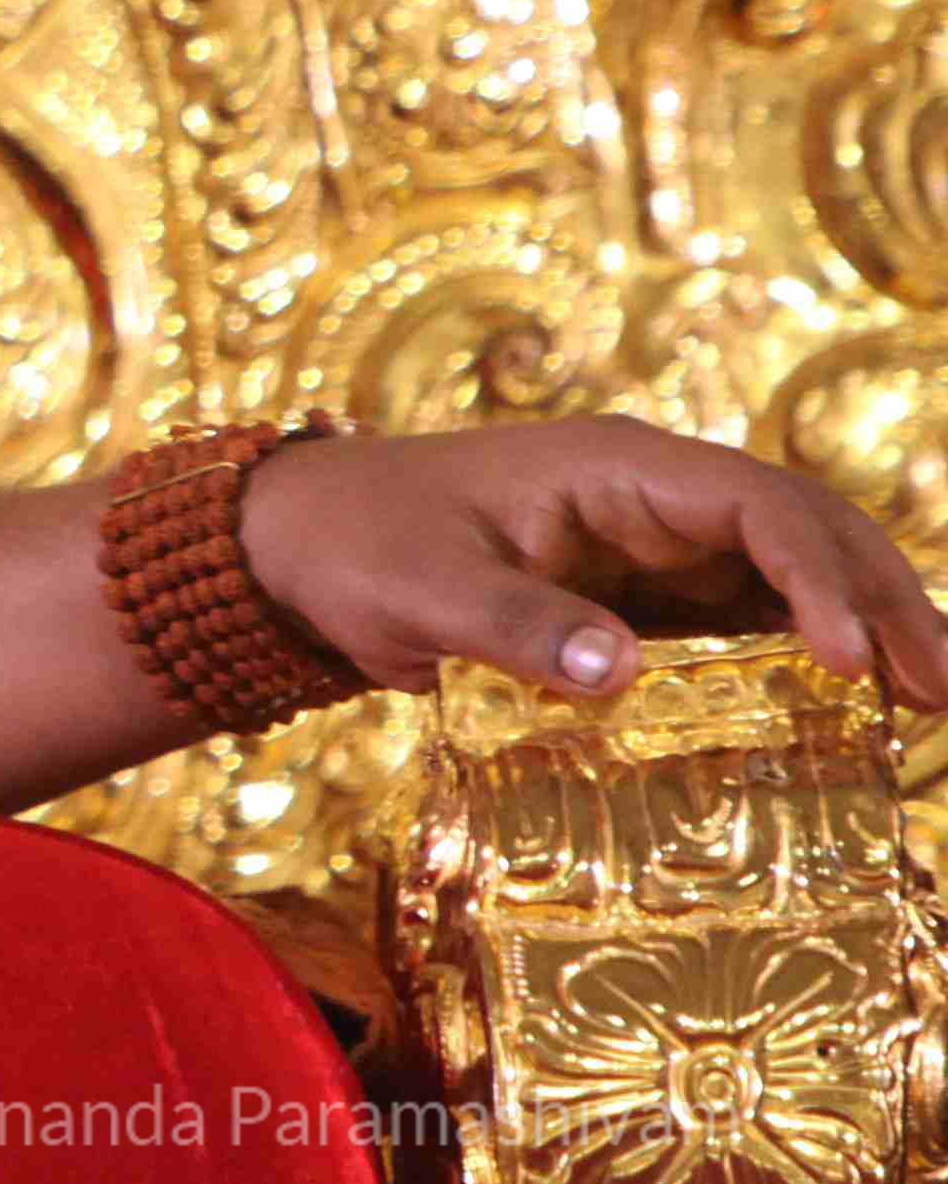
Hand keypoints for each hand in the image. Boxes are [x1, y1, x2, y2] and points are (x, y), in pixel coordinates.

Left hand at [240, 417, 947, 707]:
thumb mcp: (417, 589)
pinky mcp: (650, 595)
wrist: (299, 544)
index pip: (757, 505)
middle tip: (941, 694)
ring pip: (797, 573)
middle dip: (885, 601)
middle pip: (808, 531)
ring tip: (934, 707)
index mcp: (616, 467)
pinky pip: (751, 618)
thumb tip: (623, 673)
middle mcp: (657, 496)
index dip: (820, 578)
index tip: (852, 664)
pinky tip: (859, 716)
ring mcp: (660, 543)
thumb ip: (514, 627)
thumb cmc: (353, 545)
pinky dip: (811, 658)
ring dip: (869, 627)